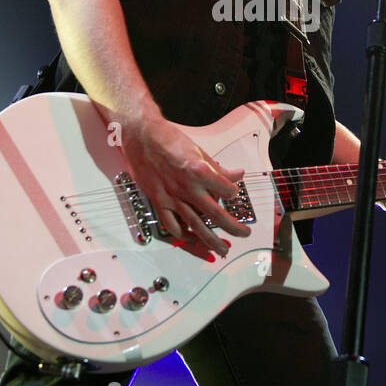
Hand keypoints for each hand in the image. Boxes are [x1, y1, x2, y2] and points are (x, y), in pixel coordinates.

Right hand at [118, 111, 249, 255]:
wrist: (141, 136)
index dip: (234, 194)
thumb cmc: (167, 139)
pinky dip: (183, 236)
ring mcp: (172, 197)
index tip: (234, 195)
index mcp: (200, 171)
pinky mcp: (159, 201)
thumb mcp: (199, 150)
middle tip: (244, 233)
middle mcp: (187, 187)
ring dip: (211, 240)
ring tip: (222, 249)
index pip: (227, 191)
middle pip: (216, 214)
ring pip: (195, 225)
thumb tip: (236, 174)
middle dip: (233, 227)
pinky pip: (172, 225)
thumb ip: (218, 168)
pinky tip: (192, 240)